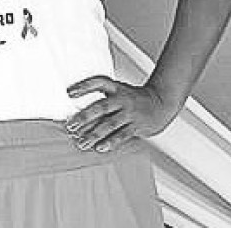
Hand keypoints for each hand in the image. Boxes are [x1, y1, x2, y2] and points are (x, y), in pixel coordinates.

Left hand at [65, 76, 180, 152]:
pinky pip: (122, 135)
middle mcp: (122, 99)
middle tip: (71, 125)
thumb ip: (103, 101)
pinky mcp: (137, 126)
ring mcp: (129, 113)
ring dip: (94, 134)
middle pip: (101, 106)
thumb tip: (79, 116)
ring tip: (81, 142)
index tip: (69, 92)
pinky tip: (100, 147)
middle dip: (84, 117)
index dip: (83, 86)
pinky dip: (110, 142)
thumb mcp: (119, 92)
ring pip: (109, 124)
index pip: (98, 82)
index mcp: (116, 88)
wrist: (161, 102)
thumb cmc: (134, 99)